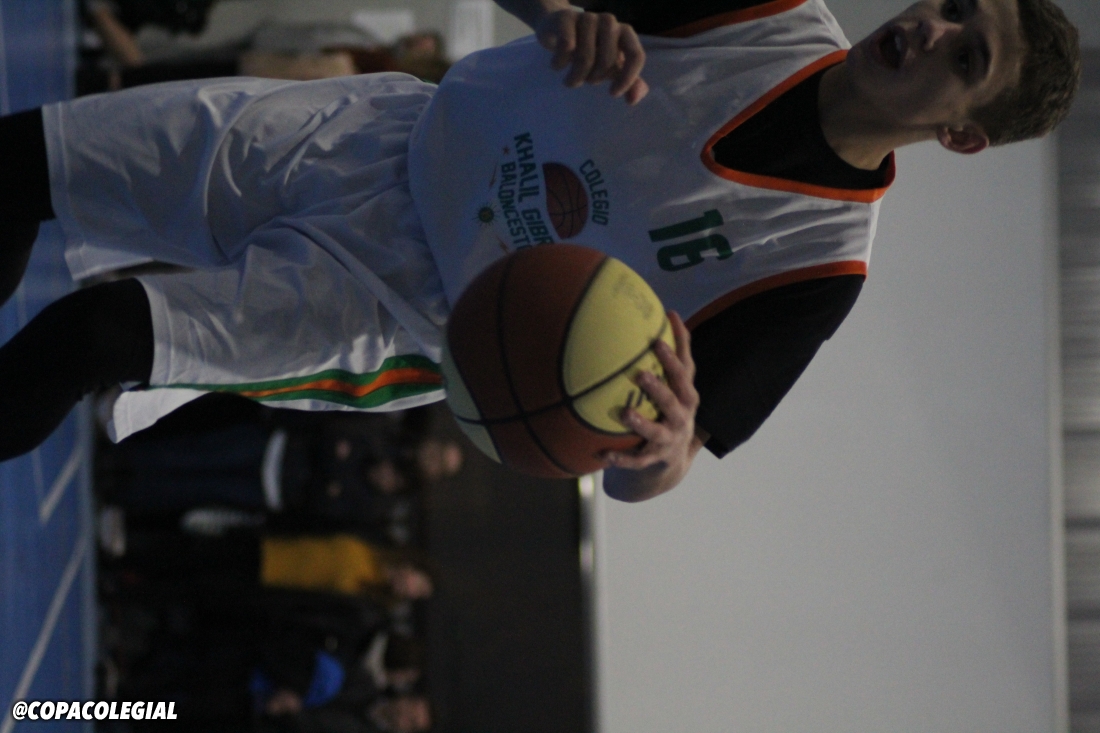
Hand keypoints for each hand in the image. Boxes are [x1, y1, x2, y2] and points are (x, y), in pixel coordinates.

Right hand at [535, 9, 648, 103]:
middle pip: (607, 61)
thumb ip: (628, 82)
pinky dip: (560, 63)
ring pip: (586, 57)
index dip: (627, 78)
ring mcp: (588, 18)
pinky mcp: (567, 18)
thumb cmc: (591, 51)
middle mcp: (609, 22)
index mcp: (625, 32)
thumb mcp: (611, 67)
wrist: (559, 28)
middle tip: (585, 81)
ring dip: (575, 78)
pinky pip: (567, 47)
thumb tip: (633, 100)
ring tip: (570, 81)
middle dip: (594, 79)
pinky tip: (557, 65)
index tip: (613, 93)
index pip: (636, 55)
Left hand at [605, 311, 699, 475]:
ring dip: (642, 423)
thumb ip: (677, 353)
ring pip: (656, 434)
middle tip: (641, 374)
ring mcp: (668, 441)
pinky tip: (600, 456)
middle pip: (674, 403)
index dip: (673, 359)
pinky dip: (620, 459)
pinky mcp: (654, 460)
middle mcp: (682, 419)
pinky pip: (636, 461)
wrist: (674, 461)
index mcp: (687, 397)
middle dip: (659, 389)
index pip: (684, 375)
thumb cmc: (673, 409)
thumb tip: (671, 312)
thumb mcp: (680, 384)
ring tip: (624, 413)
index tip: (656, 341)